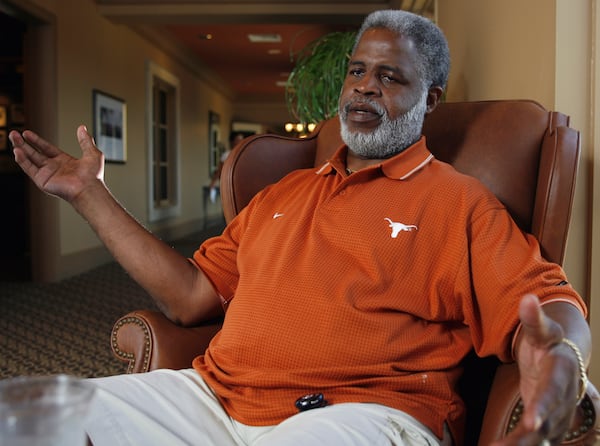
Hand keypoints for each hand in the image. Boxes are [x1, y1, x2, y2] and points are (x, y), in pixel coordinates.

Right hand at [9, 125, 104, 202]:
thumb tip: (83, 128)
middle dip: (24, 143)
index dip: (36, 140)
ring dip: (20, 149)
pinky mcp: (42, 181)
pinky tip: (17, 151)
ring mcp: (47, 174)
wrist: (89, 188)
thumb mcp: (92, 153)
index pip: (46, 148)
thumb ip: (85, 141)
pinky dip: (22, 160)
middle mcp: (54, 168)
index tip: (27, 133)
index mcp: (64, 161)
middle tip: (14, 134)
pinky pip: (29, 169)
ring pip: (29, 159)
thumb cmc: (93, 175)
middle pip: (34, 153)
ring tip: (13, 138)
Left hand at [493, 294, 580, 444]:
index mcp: (562, 376)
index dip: (543, 408)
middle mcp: (562, 401)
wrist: (566, 361)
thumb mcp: (543, 330)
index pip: (552, 394)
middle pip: (546, 424)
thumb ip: (533, 319)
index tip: (532, 423)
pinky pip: (531, 441)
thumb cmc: (551, 343)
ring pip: (539, 438)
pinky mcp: (546, 427)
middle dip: (527, 438)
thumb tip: (528, 298)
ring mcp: (556, 417)